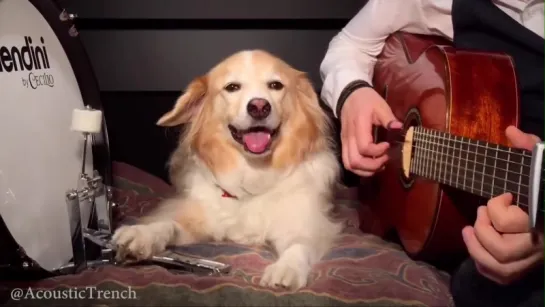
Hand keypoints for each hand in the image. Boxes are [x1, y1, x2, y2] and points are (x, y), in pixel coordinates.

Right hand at [339, 87, 401, 176]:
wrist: (349, 96)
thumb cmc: (366, 100)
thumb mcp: (380, 105)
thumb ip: (389, 118)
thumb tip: (400, 129)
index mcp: (358, 127)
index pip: (364, 148)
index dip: (378, 151)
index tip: (388, 145)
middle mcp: (349, 138)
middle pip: (355, 161)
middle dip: (372, 166)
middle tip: (385, 159)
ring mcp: (345, 143)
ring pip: (350, 165)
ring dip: (365, 170)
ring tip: (379, 164)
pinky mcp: (344, 145)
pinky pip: (348, 162)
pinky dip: (360, 168)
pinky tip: (372, 164)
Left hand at [462, 126, 542, 284]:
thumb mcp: (542, 166)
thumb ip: (531, 148)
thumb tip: (511, 130)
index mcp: (543, 218)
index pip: (515, 223)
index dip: (499, 209)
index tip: (502, 195)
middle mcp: (540, 244)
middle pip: (503, 250)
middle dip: (484, 230)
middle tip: (482, 212)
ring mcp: (534, 259)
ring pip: (501, 268)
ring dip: (477, 250)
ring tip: (470, 231)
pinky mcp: (527, 267)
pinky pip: (502, 277)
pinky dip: (484, 266)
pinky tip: (475, 247)